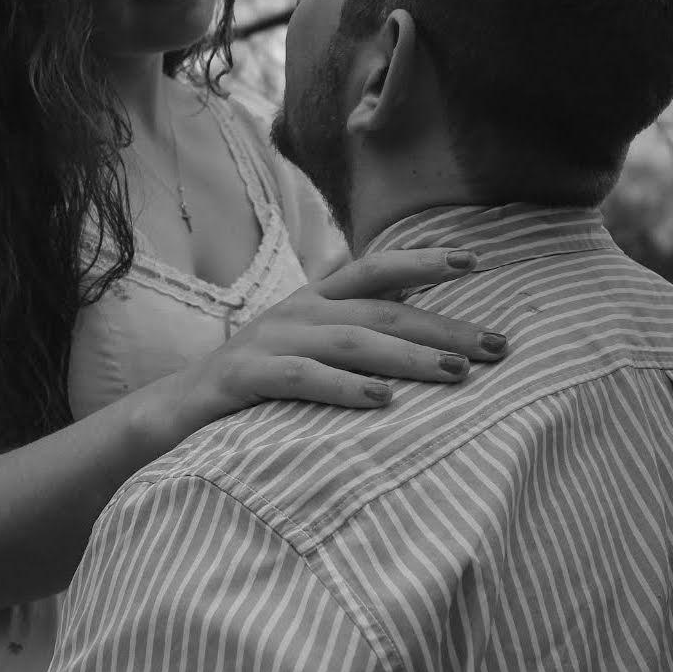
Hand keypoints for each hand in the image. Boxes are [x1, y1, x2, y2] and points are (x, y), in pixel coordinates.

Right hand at [165, 246, 507, 431]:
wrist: (176, 410)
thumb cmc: (256, 382)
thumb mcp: (306, 346)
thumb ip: (352, 330)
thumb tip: (418, 323)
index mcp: (314, 299)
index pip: (375, 269)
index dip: (423, 261)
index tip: (475, 261)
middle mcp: (296, 311)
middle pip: (380, 309)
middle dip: (442, 326)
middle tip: (496, 346)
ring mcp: (270, 341)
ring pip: (350, 341)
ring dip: (408, 355)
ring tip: (456, 372)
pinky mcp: (246, 378)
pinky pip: (303, 379)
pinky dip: (345, 388)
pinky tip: (383, 403)